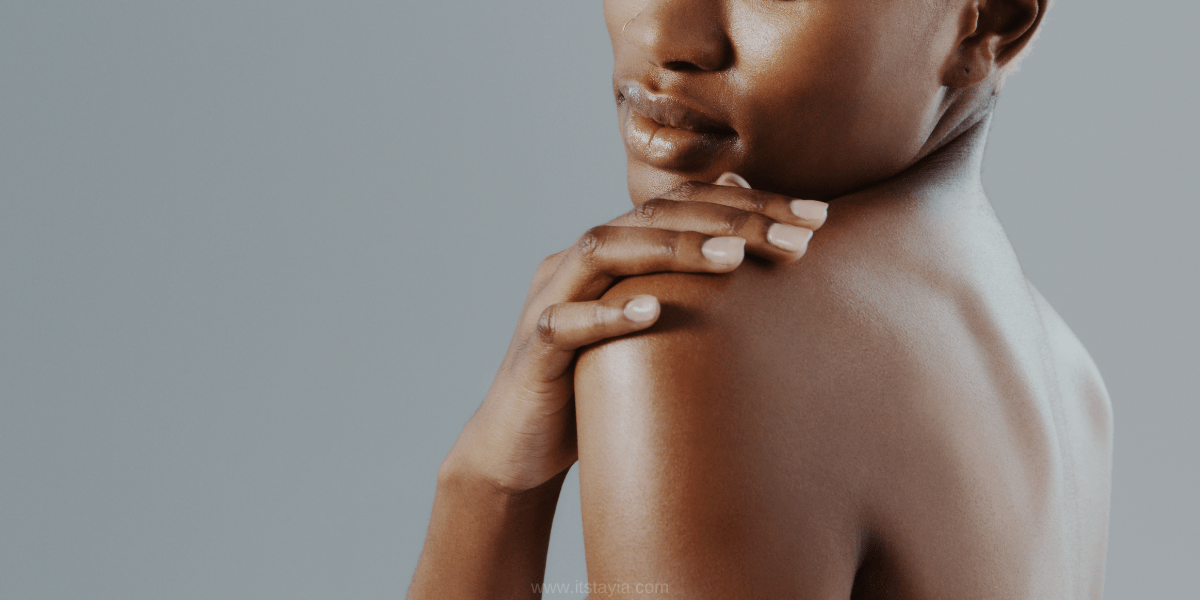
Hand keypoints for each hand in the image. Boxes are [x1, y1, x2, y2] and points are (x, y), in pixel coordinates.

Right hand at [441, 173, 828, 492]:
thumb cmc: (596, 384)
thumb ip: (684, 286)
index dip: (751, 203)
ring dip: (670, 250)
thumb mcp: (649, 329)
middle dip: (729, 220)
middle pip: (653, 217)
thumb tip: (742, 241)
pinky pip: (564, 323)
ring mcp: (551, 299)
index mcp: (613, 250)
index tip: (818, 217)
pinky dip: (606, 314)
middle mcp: (578, 261)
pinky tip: (650, 311)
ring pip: (604, 251)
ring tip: (733, 257)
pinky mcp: (533, 350)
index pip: (684, 206)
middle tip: (798, 238)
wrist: (520, 445)